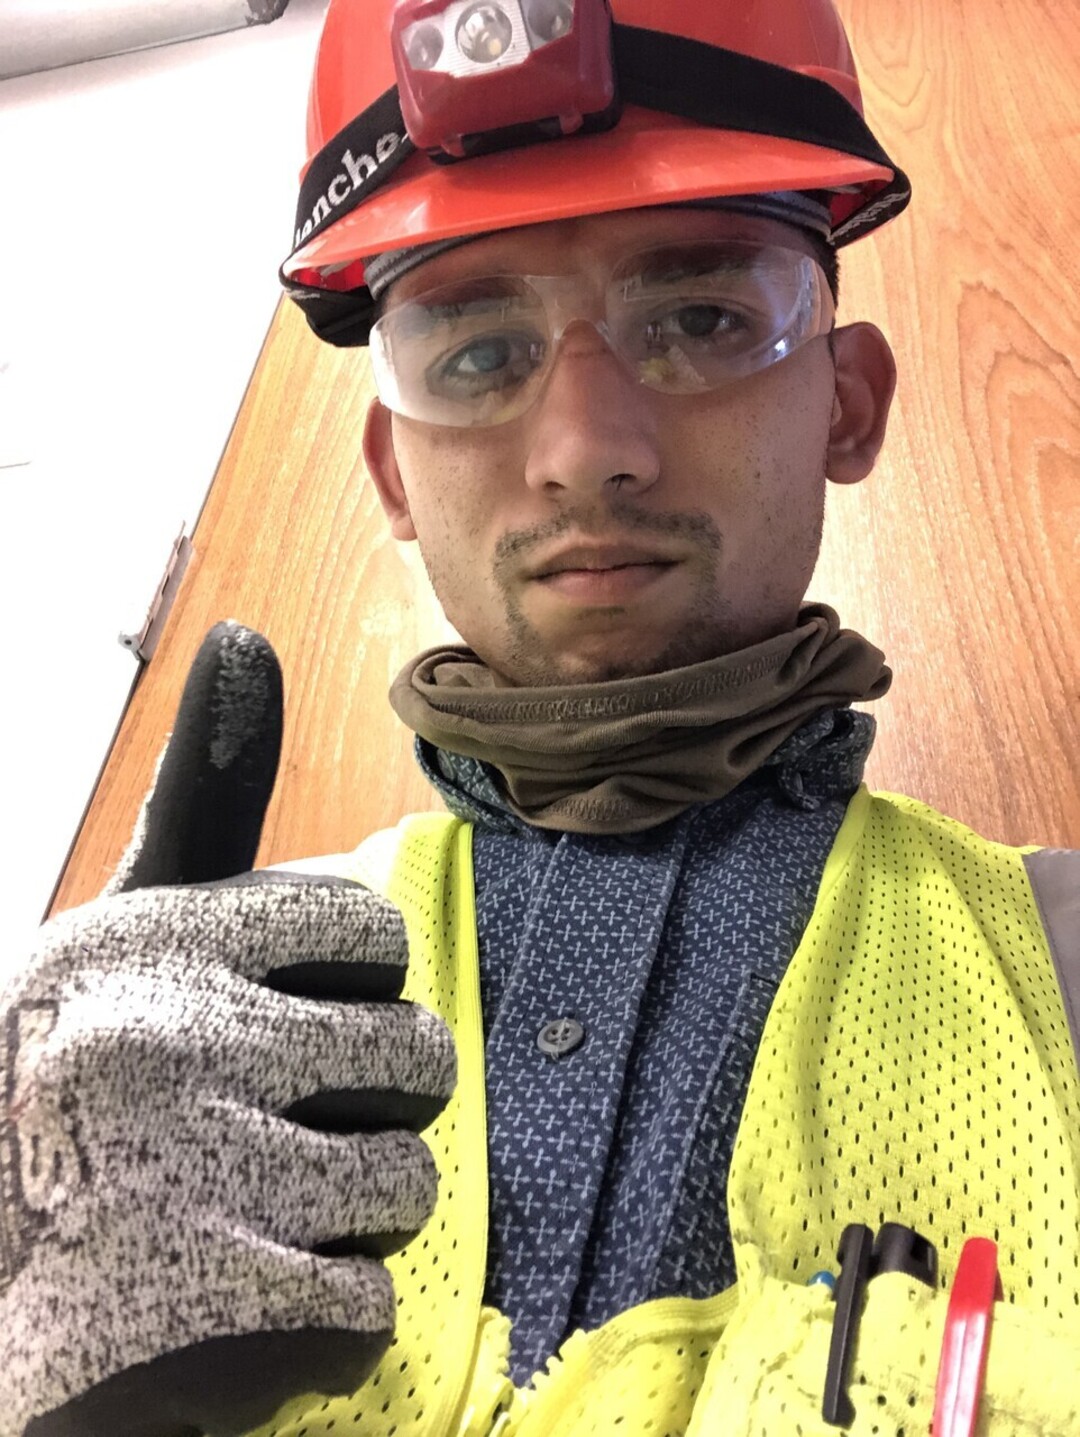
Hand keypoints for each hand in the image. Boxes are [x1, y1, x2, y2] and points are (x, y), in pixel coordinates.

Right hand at [1, 622, 455, 1436]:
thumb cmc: (70, 1079)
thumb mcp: (123, 930)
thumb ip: (204, 792)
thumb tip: (243, 637)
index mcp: (156, 935)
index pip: (372, 939)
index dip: (346, 998)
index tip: (277, 1032)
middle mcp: (166, 1035)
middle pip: (415, 1060)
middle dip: (363, 1109)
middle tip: (263, 1137)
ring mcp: (185, 1173)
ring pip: (405, 1185)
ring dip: (342, 1220)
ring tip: (242, 1217)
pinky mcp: (202, 1308)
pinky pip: (363, 1310)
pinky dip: (315, 1326)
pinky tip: (228, 1305)